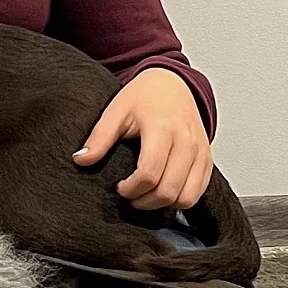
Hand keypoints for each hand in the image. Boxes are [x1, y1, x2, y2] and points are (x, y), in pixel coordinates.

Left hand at [72, 68, 212, 210]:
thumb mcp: (116, 111)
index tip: (119, 187)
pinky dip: (180, 200)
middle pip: (168, 190)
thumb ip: (99, 137)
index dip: (131, 189)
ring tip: (145, 195)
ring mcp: (200, 151)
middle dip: (144, 201)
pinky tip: (162, 191)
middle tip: (130, 195)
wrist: (173, 83)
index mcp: (162, 128)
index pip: (149, 173)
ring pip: (186, 197)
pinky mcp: (207, 159)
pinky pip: (198, 192)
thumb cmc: (144, 97)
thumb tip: (80, 160)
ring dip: (162, 204)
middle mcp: (186, 141)